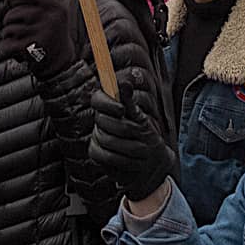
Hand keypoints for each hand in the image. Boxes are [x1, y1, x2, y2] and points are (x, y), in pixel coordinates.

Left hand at [1, 0, 74, 76]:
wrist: (61, 59)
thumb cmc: (53, 31)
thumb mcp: (54, 11)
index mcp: (55, 6)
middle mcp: (50, 18)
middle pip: (15, 12)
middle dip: (9, 17)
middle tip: (13, 21)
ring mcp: (42, 33)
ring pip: (9, 28)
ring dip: (8, 33)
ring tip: (19, 36)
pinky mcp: (32, 48)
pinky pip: (8, 43)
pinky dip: (8, 45)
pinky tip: (18, 46)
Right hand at [88, 80, 174, 200]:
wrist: (149, 162)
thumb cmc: (146, 136)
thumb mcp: (142, 118)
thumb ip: (130, 102)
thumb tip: (124, 83)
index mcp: (110, 107)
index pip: (97, 99)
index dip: (106, 103)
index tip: (121, 109)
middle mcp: (100, 121)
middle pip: (102, 121)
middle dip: (126, 128)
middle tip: (142, 133)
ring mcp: (96, 137)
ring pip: (105, 139)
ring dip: (128, 144)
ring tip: (144, 149)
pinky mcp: (96, 153)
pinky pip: (104, 155)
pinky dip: (123, 158)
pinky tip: (136, 160)